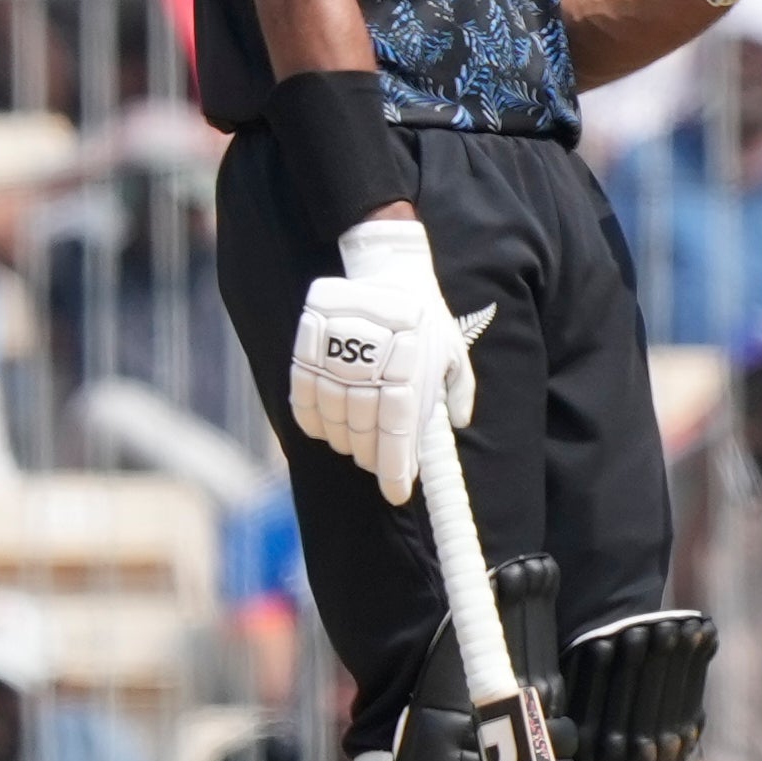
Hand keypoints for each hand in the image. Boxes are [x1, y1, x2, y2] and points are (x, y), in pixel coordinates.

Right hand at [289, 218, 478, 507]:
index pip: (397, 434)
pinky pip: (304, 401)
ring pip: (333, 423)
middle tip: (379, 464)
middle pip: (363, 435)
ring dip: (344, 442)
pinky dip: (313, 423)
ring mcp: (336, 360)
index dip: (395, 470)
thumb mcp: (453, 350)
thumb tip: (455, 423)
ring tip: (355, 444)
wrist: (388, 268)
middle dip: (372, 459)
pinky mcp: (309, 350)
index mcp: (408, 372)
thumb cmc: (424, 315)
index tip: (396, 492)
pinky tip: (326, 429)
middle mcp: (371, 370)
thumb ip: (457, 390)